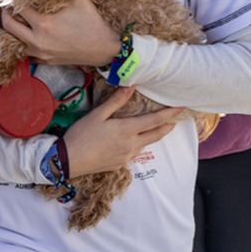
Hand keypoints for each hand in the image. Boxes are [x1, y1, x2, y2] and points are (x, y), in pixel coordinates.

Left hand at [1, 0, 121, 66]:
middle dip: (6, 13)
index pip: (18, 7)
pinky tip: (29, 34)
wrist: (103, 49)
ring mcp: (40, 53)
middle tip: (10, 4)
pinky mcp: (44, 61)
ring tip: (18, 19)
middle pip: (8, 25)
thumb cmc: (92, 23)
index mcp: (44, 23)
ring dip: (14, 29)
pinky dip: (24, 43)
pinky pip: (26, 53)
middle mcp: (37, 40)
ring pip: (14, 40)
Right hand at [62, 87, 184, 176]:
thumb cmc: (81, 135)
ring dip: (153, 134)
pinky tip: (132, 140)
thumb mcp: (97, 115)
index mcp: (127, 130)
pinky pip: (135, 152)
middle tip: (175, 119)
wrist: (69, 161)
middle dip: (168, 126)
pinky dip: (139, 143)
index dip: (170, 114)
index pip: (155, 121)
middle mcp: (132, 144)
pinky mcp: (121, 164)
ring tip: (154, 126)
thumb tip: (131, 87)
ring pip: (146, 143)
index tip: (181, 108)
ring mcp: (127, 156)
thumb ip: (116, 101)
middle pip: (156, 134)